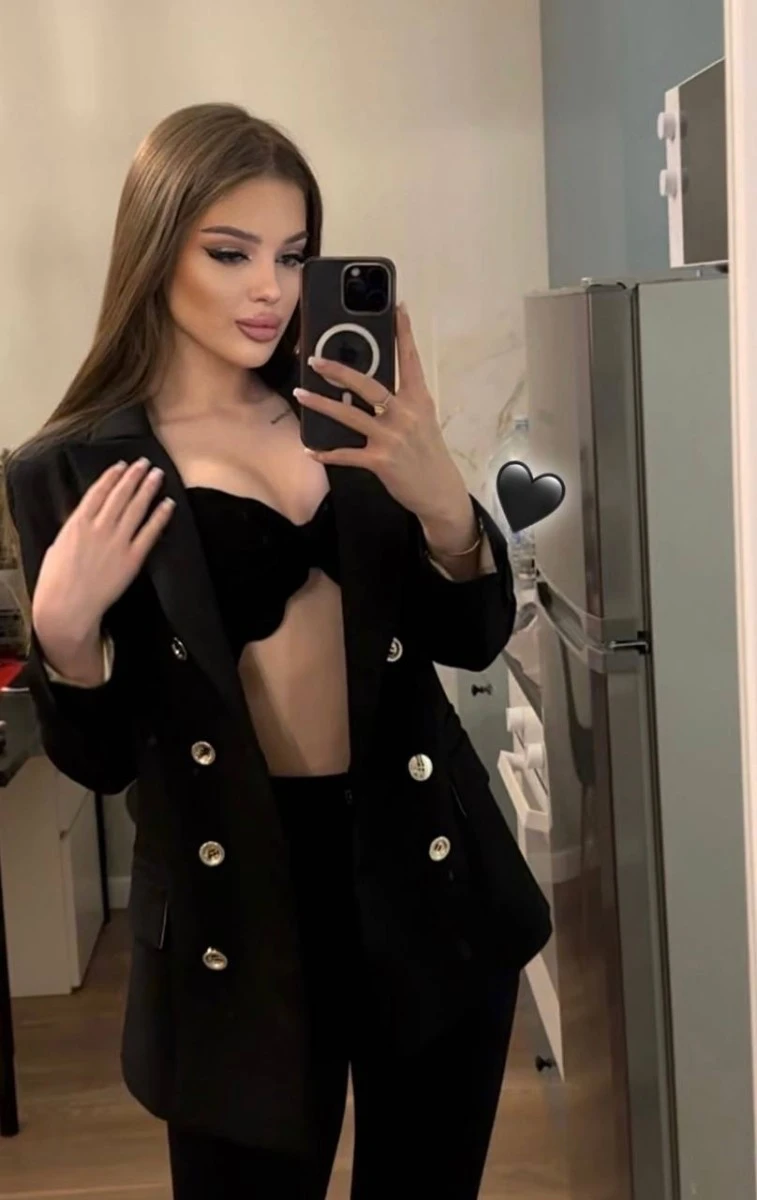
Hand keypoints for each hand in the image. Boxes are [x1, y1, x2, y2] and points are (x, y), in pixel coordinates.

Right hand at [32, 458, 174, 653]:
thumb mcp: (57, 546)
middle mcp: (99, 527)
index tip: (122, 465)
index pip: (98, 491)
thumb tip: (83, 520)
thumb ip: (73, 530)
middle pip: (120, 495)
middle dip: (134, 476)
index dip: (112, 476)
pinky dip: (160, 516)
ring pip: (137, 508)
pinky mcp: (132, 558)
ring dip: (148, 489)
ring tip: (158, 475)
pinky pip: (150, 532)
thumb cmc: (56, 581)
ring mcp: (117, 541)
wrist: (67, 607)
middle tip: (146, 462)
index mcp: (77, 522)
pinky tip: (168, 504)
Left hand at [294, 304, 469, 522]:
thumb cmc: (428, 453)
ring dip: (322, 404)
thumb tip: (368, 386)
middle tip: (316, 359)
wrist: (440, 492)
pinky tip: (311, 449)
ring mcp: (392, 438)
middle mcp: (405, 414)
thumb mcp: (422, 420)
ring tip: (301, 393)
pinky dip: (327, 452)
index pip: (410, 359)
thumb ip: (401, 401)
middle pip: (368, 384)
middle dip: (339, 370)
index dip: (403, 332)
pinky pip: (347, 454)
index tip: (397, 307)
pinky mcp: (380, 461)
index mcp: (418, 400)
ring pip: (350, 415)